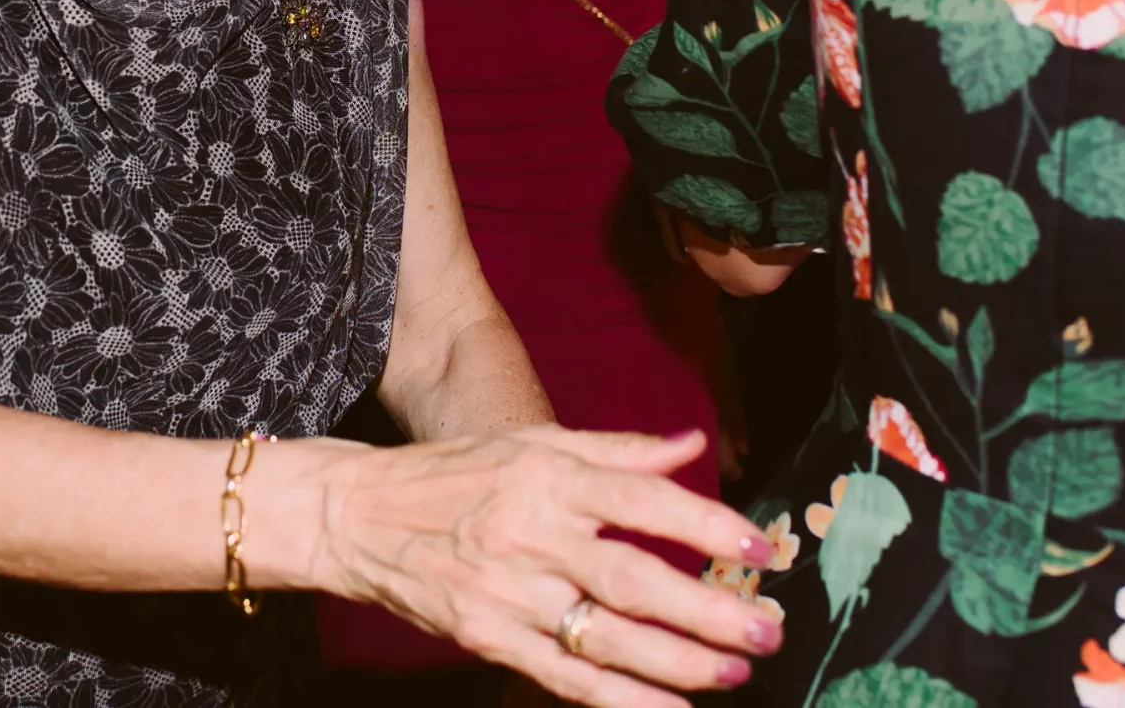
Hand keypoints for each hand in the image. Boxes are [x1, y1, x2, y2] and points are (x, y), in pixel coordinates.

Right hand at [324, 427, 777, 706]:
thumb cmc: (453, 475)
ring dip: (677, 660)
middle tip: (766, 627)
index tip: (759, 547)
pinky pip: (563, 675)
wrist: (358, 515)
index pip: (639, 501)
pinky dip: (619, 698)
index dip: (704, 524)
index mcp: (547, 477)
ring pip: (605, 636)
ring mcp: (509, 592)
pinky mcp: (488, 636)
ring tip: (733, 670)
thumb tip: (691, 445)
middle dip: (706, 609)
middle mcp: (531, 535)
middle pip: (632, 579)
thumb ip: (616, 450)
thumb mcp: (531, 443)